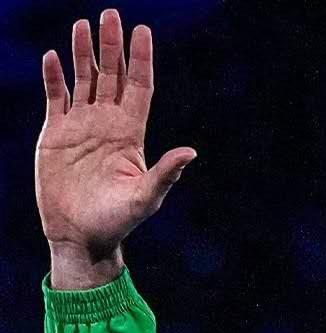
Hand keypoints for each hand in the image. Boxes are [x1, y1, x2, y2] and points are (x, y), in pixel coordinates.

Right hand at [35, 10, 195, 256]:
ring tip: (82, 25)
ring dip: (82, 52)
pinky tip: (53, 57)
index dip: (140, 60)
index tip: (143, 30)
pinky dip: (54, 77)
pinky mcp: (56, 133)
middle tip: (111, 14)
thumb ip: (166, 173)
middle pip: (111, 75)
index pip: (138, 87)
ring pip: (83, 79)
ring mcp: (81, 126)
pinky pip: (55, 97)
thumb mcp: (145, 197)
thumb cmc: (118, 221)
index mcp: (131, 134)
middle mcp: (107, 124)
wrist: (82, 236)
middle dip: (111, 45)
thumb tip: (191, 152)